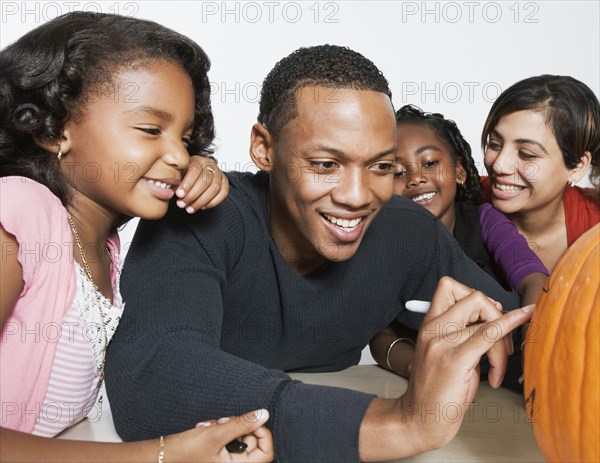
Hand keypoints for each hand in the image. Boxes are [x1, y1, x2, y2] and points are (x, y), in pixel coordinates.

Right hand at [166, 409, 272, 461]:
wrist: (163, 455)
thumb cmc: (185, 452)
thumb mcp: (216, 434)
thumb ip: (241, 424)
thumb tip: (263, 414)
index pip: (266, 453)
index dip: (262, 434)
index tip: (252, 421)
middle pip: (253, 441)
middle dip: (239, 427)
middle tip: (222, 422)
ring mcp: (227, 460)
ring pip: (239, 436)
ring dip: (227, 426)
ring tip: (210, 427)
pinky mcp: (220, 453)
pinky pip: (229, 437)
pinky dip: (220, 430)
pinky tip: (206, 430)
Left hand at [176, 156, 228, 212]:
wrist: (195, 175)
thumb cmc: (184, 175)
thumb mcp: (177, 174)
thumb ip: (175, 180)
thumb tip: (169, 190)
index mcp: (198, 160)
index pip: (195, 170)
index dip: (187, 183)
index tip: (178, 195)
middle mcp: (211, 165)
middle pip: (205, 181)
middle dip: (192, 195)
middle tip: (182, 205)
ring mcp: (219, 173)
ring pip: (214, 188)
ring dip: (201, 201)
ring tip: (190, 209)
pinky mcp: (225, 182)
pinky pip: (223, 193)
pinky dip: (213, 202)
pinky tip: (202, 207)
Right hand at [400, 277, 533, 452]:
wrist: (419, 419)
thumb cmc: (435, 391)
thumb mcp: (444, 354)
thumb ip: (464, 335)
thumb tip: (494, 321)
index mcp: (428, 325)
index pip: (449, 287)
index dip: (473, 296)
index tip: (485, 317)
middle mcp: (433, 329)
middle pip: (474, 297)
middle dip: (495, 314)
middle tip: (500, 341)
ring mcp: (443, 343)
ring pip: (487, 321)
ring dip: (503, 343)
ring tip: (498, 367)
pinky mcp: (456, 360)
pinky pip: (489, 334)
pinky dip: (510, 324)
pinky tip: (523, 318)